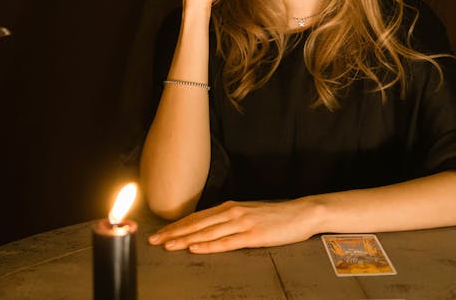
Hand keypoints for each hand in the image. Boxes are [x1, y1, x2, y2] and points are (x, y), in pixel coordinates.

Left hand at [147, 198, 320, 253]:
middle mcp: (232, 212)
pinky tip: (196, 249)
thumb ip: (229, 220)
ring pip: (207, 233)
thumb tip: (209, 228)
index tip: (160, 234)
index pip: (196, 218)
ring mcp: (242, 223)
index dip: (176, 226)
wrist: (302, 213)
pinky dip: (209, 245)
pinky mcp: (253, 235)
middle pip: (197, 224)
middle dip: (173, 233)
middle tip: (154, 241)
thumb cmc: (276, 216)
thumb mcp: (248, 213)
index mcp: (230, 207)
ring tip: (168, 246)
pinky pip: (226, 242)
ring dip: (185, 240)